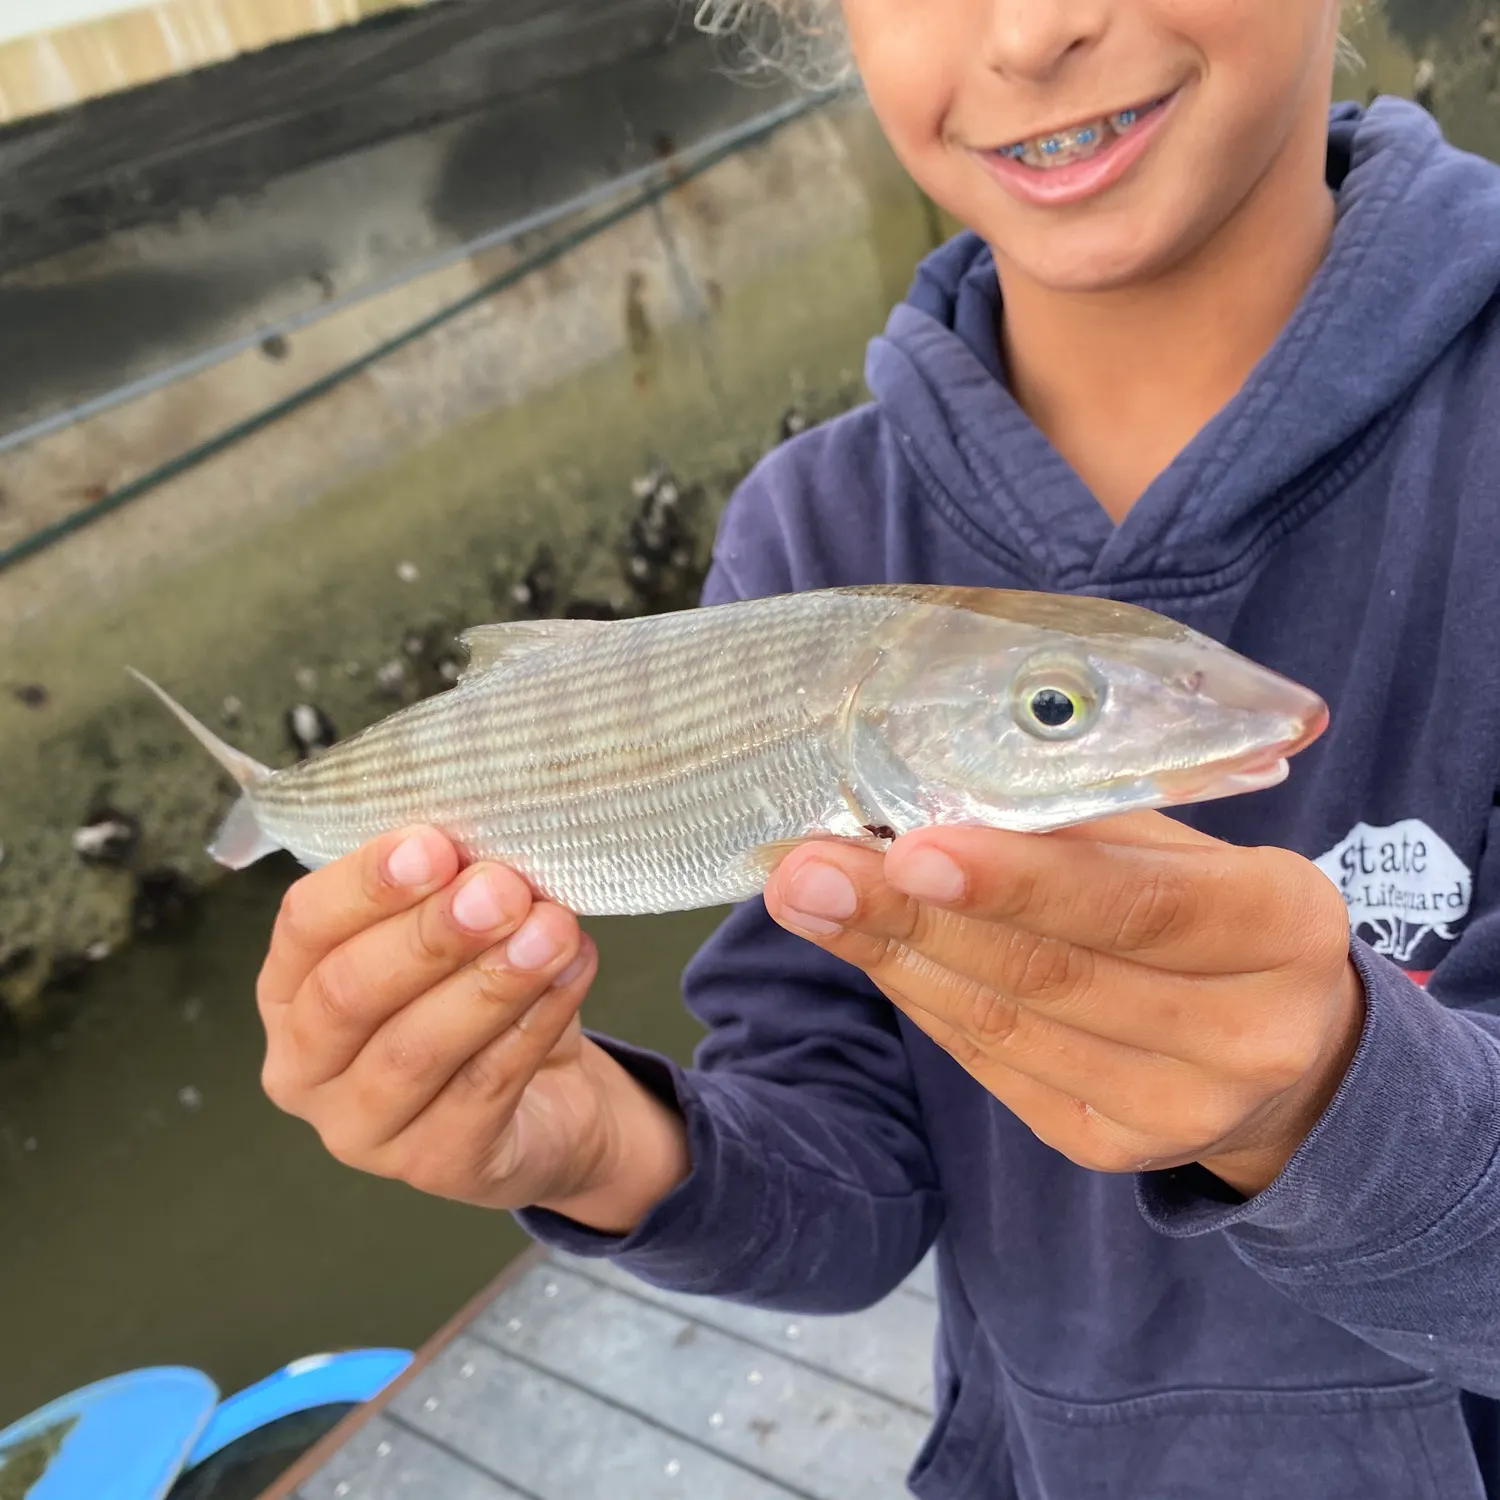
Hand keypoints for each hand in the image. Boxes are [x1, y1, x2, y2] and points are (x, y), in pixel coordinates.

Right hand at [256, 826, 688, 1229]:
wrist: (550, 1096)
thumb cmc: (479, 996)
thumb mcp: (454, 931)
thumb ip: (449, 889)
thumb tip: (483, 849)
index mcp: (291, 989)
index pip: (303, 927)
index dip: (365, 884)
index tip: (435, 845)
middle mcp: (303, 1066)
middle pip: (349, 993)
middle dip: (429, 934)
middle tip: (501, 889)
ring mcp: (360, 1129)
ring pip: (414, 1049)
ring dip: (489, 982)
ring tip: (552, 930)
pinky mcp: (435, 1167)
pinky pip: (482, 1089)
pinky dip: (532, 1024)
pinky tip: (570, 974)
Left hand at [763, 812, 1364, 1195]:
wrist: (1281, 1048)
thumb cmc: (1211, 911)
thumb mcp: (1180, 848)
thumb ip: (1078, 828)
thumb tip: (924, 794)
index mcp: (1286, 928)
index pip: (1142, 904)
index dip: (1023, 880)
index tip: (913, 849)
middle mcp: (1249, 1036)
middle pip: (1053, 973)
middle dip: (915, 916)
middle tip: (811, 869)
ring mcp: (1178, 1110)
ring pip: (1005, 1024)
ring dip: (893, 955)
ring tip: (807, 895)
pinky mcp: (1109, 1147)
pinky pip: (990, 1062)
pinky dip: (920, 996)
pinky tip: (870, 947)